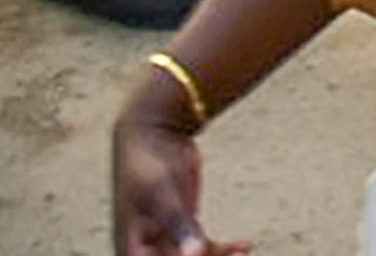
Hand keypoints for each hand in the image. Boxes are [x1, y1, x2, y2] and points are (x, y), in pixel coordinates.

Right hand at [114, 107, 247, 255]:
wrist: (153, 131)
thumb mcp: (162, 193)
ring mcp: (164, 238)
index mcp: (130, 248)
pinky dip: (221, 249)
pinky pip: (201, 247)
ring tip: (241, 254)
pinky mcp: (181, 226)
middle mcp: (145, 248)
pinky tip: (244, 244)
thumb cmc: (148, 163)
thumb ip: (177, 225)